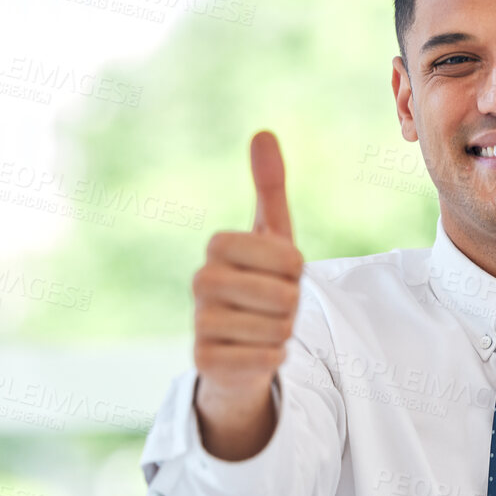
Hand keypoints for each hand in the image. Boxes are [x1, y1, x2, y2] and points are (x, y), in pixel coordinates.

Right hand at [191, 130, 303, 459]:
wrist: (238, 346)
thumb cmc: (260, 285)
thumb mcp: (271, 236)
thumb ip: (269, 188)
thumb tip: (263, 133)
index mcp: (218, 246)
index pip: (288, 257)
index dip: (296, 270)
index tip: (283, 274)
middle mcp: (201, 281)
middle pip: (284, 295)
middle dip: (292, 305)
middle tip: (275, 306)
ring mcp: (199, 322)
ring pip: (277, 329)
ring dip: (284, 333)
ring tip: (265, 329)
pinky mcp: (203, 362)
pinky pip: (265, 359)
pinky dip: (273, 358)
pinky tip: (258, 353)